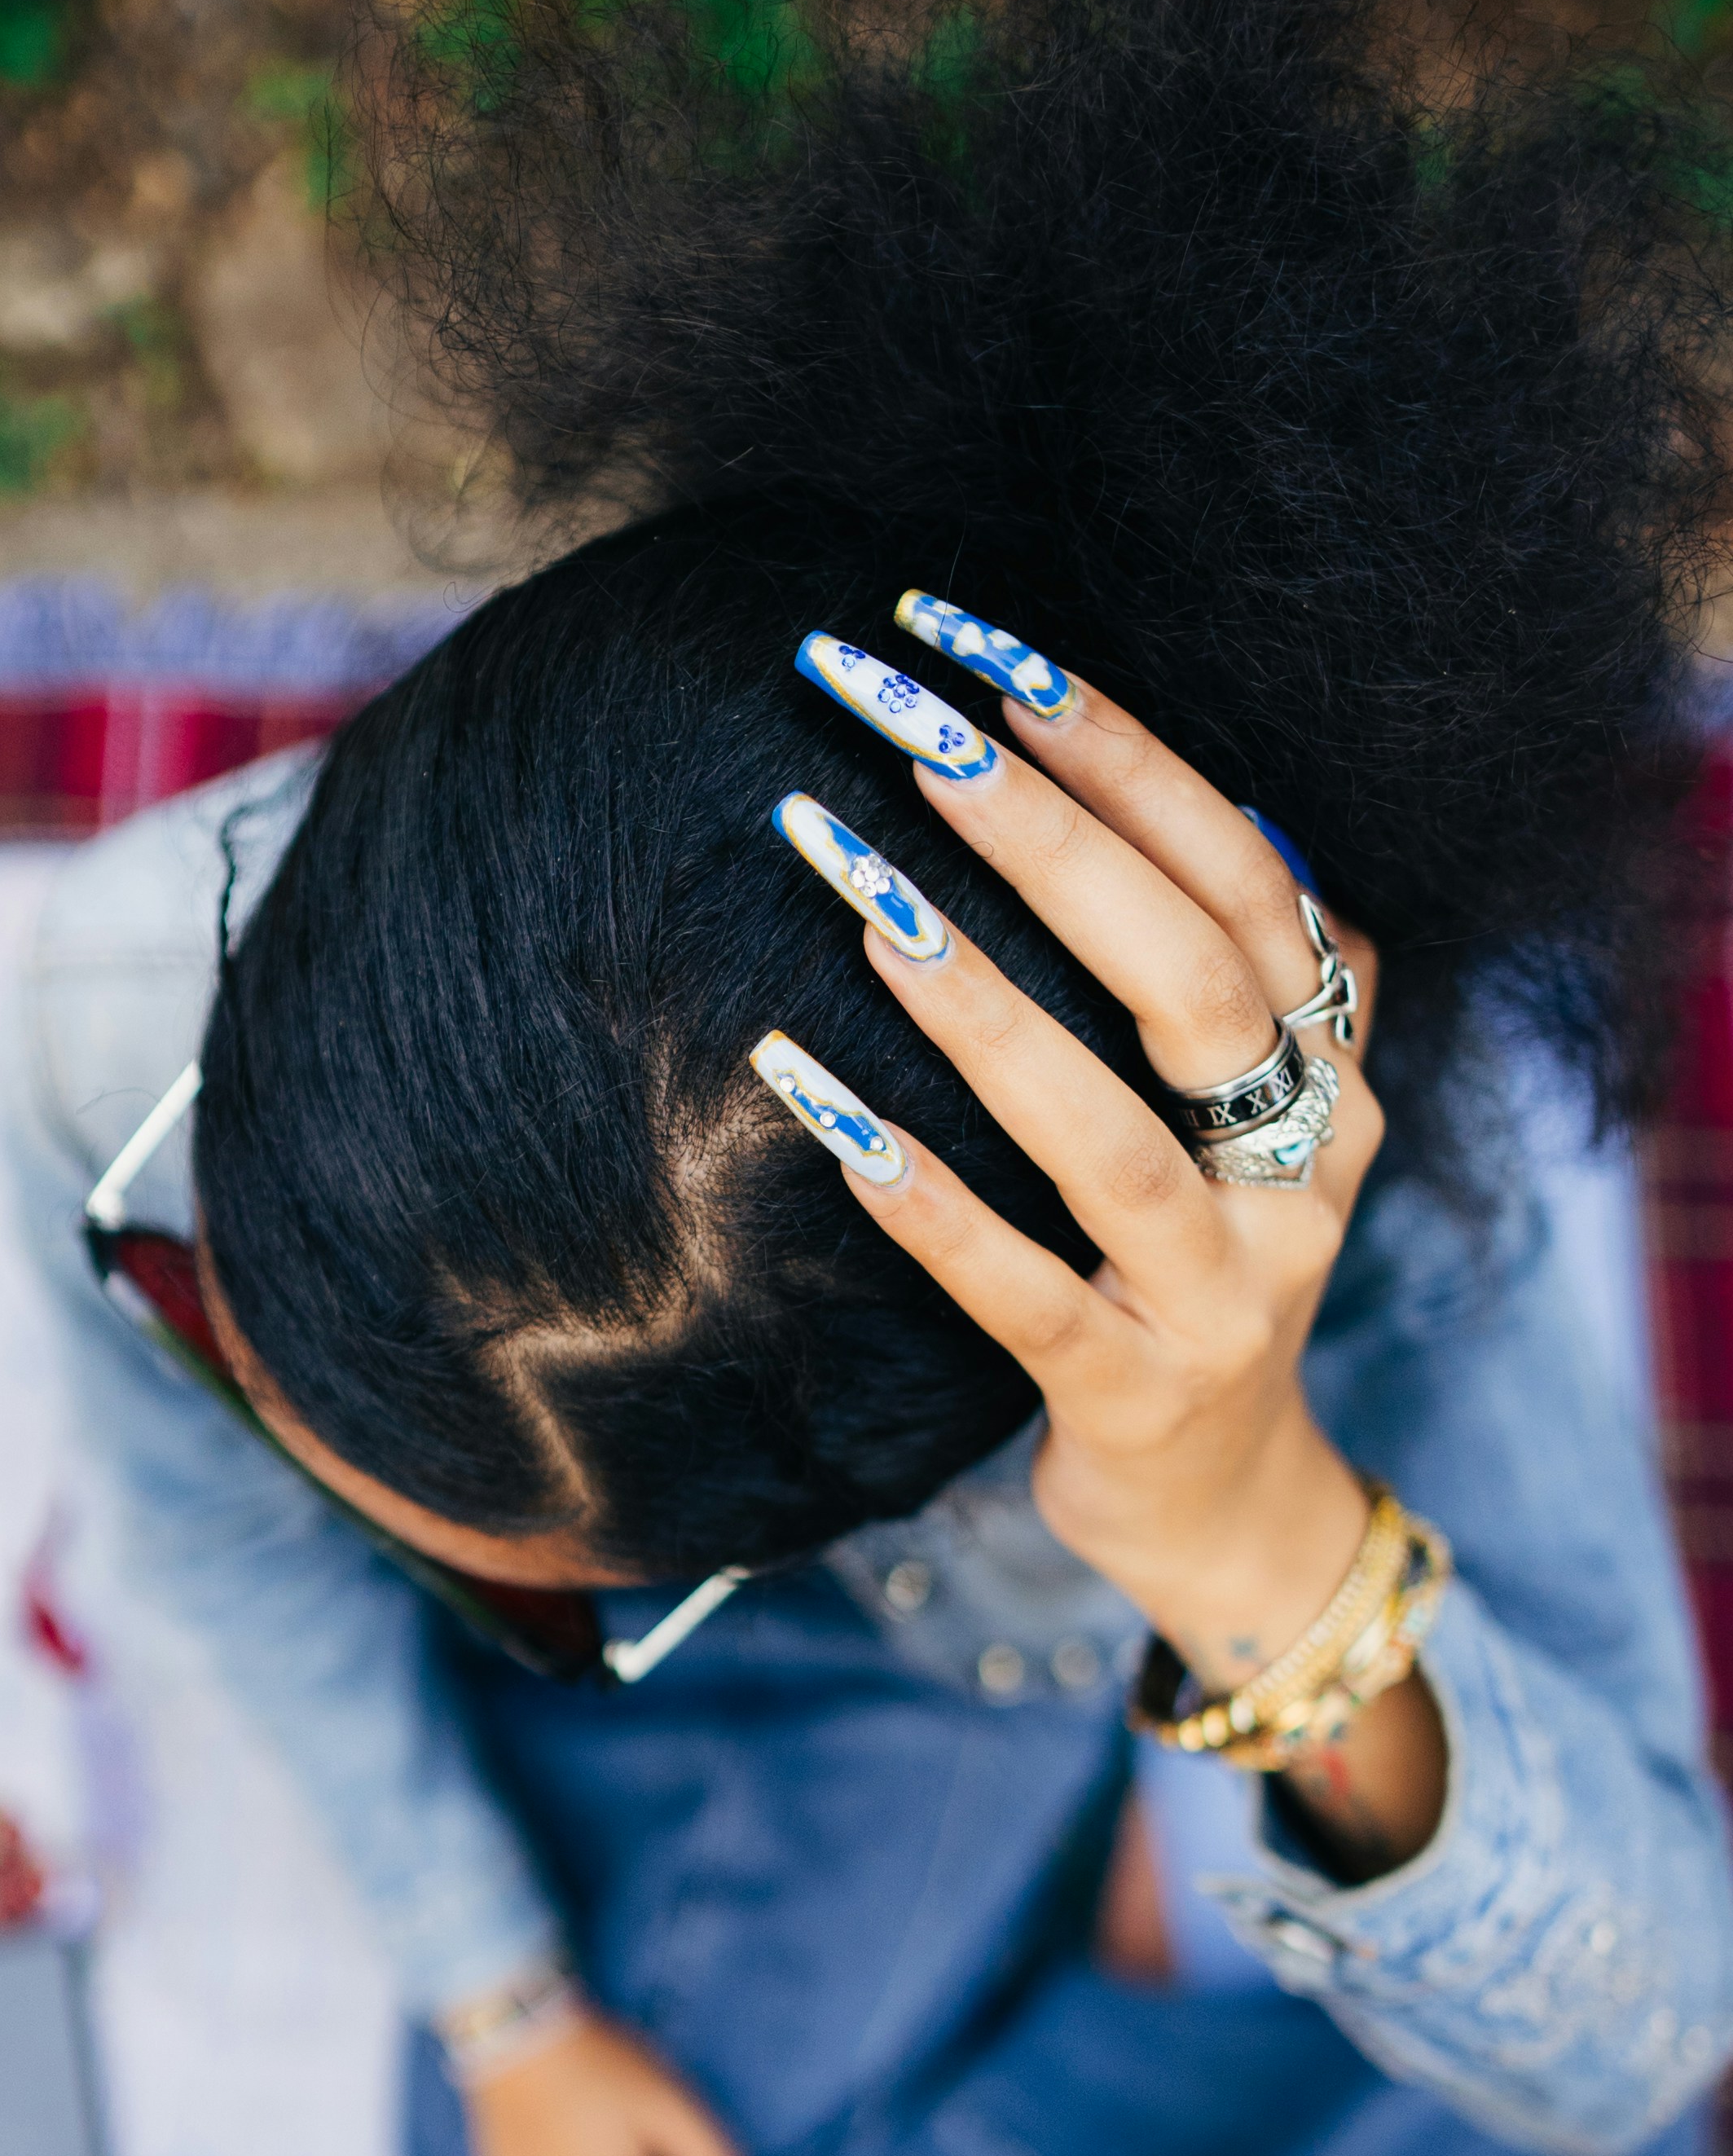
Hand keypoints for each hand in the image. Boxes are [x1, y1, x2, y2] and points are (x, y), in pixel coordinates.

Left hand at [833, 650, 1443, 1877]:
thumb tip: (1137, 777)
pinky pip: (1026, 1296)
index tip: (982, 648)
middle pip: (1190, 975)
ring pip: (1112, 1140)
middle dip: (1046, 837)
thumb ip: (1225, 971)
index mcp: (1329, 1067)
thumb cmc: (1194, 1266)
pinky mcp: (1136, 1395)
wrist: (1234, 1507)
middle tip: (902, 729)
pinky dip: (930, 1206)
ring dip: (983, 1013)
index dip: (1122, 753)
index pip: (1241, 872)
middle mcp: (1303, 1168)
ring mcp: (1226, 1294)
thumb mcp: (1243, 1113)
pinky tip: (826, 1119)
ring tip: (859, 901)